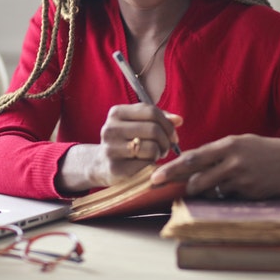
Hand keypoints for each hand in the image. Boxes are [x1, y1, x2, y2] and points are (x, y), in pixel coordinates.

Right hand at [56, 104, 181, 191]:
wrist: (101, 164)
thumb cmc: (126, 141)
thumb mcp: (138, 124)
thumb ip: (159, 119)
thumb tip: (178, 120)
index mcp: (116, 113)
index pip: (151, 111)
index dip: (167, 123)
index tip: (172, 134)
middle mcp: (110, 129)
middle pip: (153, 129)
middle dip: (166, 140)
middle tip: (166, 148)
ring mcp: (110, 148)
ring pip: (152, 147)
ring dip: (160, 153)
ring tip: (155, 155)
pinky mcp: (115, 168)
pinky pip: (146, 165)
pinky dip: (152, 165)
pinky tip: (146, 165)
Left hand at [149, 134, 279, 198]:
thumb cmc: (262, 149)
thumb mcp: (238, 142)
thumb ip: (216, 152)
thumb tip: (191, 163)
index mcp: (228, 145)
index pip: (192, 158)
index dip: (171, 170)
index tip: (155, 178)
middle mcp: (233, 163)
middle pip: (196, 180)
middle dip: (182, 187)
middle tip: (172, 190)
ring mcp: (243, 181)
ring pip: (210, 193)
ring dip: (203, 193)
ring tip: (206, 187)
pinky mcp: (251, 195)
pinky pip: (227, 199)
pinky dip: (224, 197)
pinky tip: (233, 189)